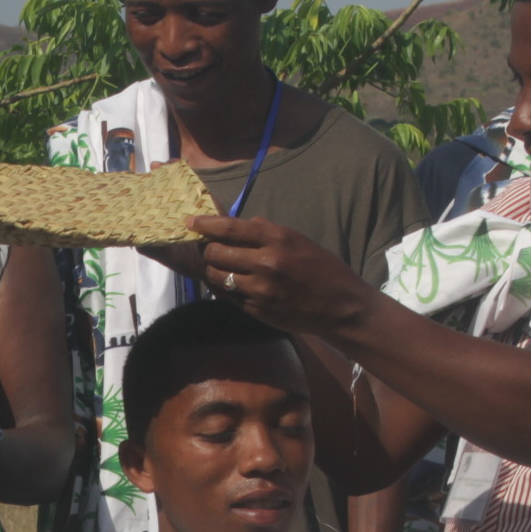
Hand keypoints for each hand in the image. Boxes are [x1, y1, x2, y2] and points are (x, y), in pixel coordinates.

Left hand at [139, 215, 377, 334]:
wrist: (339, 306)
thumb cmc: (320, 268)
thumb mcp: (298, 240)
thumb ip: (265, 232)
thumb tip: (234, 224)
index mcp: (278, 239)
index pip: (230, 228)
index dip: (205, 224)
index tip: (191, 221)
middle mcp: (266, 263)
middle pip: (216, 252)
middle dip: (208, 248)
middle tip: (209, 247)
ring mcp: (259, 289)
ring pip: (216, 275)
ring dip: (212, 269)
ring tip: (219, 265)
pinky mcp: (255, 310)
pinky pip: (226, 295)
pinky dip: (222, 286)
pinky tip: (227, 282)